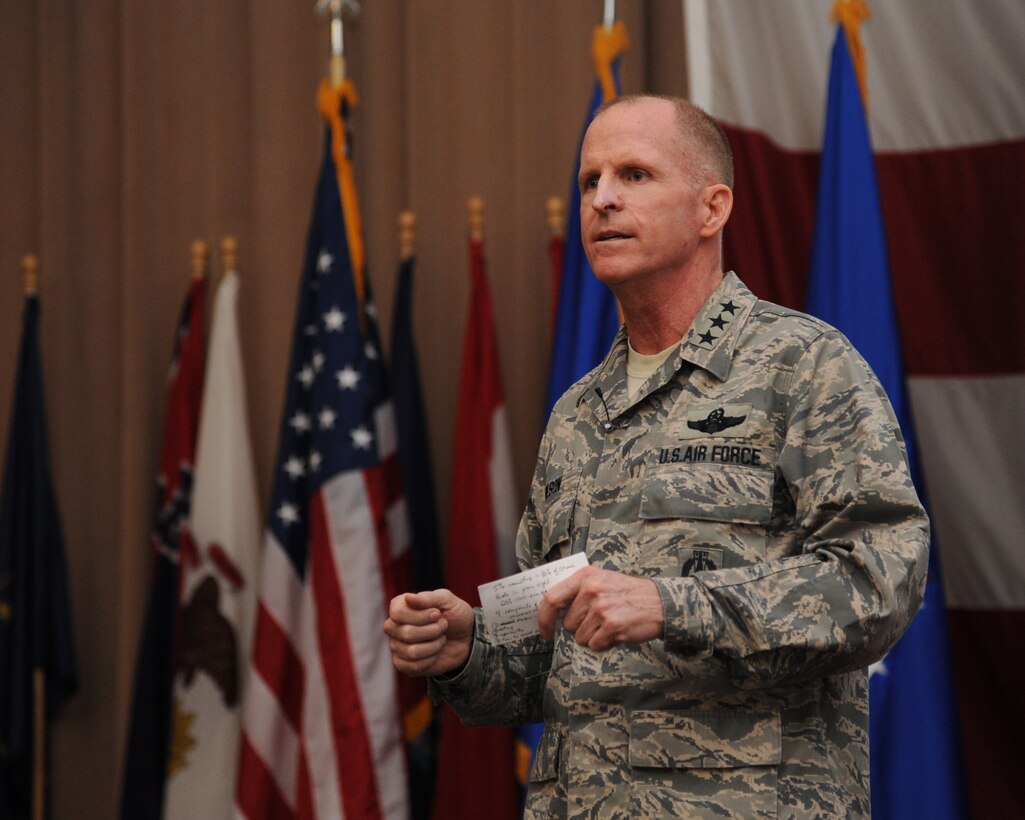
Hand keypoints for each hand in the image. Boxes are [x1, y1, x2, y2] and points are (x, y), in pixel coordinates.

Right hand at [384, 589, 474, 677]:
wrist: (466, 637)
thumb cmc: (454, 615)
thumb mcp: (446, 600)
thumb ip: (428, 598)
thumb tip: (407, 598)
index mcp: (400, 607)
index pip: (397, 613)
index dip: (421, 616)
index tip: (437, 614)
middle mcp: (394, 627)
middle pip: (406, 633)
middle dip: (433, 631)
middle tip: (443, 626)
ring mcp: (396, 646)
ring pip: (412, 651)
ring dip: (434, 645)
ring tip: (441, 639)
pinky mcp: (403, 664)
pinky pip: (413, 666)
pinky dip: (431, 659)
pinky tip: (435, 653)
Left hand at [538, 566, 663, 650]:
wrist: (660, 602)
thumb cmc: (628, 594)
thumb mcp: (602, 579)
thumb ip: (578, 590)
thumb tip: (552, 609)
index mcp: (585, 576)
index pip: (552, 598)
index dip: (544, 618)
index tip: (544, 631)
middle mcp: (591, 590)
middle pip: (567, 624)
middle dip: (580, 629)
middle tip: (598, 621)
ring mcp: (601, 608)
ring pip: (580, 638)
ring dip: (593, 638)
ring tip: (610, 625)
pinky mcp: (612, 626)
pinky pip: (594, 645)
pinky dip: (604, 644)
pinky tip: (616, 633)